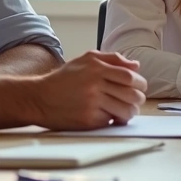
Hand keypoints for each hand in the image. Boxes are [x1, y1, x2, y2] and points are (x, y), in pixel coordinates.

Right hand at [30, 51, 147, 129]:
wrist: (39, 98)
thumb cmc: (65, 79)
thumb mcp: (86, 60)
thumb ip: (112, 59)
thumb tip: (136, 66)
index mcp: (96, 68)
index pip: (130, 77)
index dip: (140, 83)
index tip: (140, 87)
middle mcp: (94, 85)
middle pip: (132, 95)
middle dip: (138, 99)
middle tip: (136, 100)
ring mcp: (91, 103)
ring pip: (125, 111)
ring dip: (130, 112)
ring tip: (125, 111)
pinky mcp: (87, 120)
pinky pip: (111, 121)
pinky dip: (113, 120)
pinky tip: (109, 116)